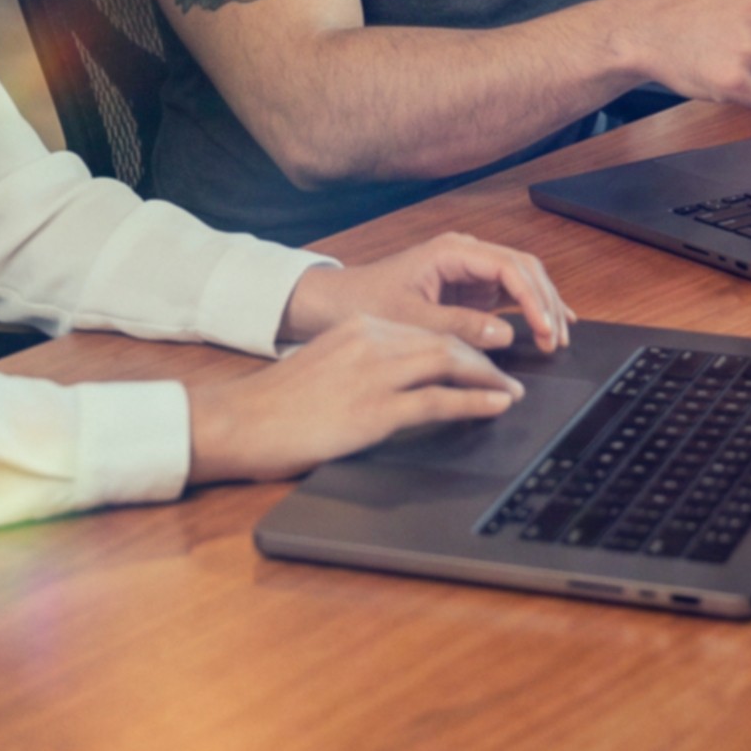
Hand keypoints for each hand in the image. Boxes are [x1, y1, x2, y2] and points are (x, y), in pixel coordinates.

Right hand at [185, 315, 523, 484]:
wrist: (238, 422)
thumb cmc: (277, 405)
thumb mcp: (327, 366)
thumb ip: (364, 362)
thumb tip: (405, 378)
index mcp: (359, 328)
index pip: (426, 329)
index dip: (464, 343)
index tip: (485, 358)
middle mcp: (370, 340)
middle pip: (444, 341)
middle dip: (484, 358)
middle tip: (510, 375)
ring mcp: (373, 374)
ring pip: (448, 363)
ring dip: (488, 377)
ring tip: (511, 392)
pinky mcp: (373, 410)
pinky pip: (437, 402)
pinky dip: (473, 402)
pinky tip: (494, 406)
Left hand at [279, 231, 573, 354]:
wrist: (337, 304)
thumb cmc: (367, 304)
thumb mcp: (410, 320)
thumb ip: (458, 327)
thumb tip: (505, 333)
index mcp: (452, 251)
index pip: (509, 267)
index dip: (534, 298)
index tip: (546, 328)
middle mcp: (466, 254)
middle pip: (523, 269)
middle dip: (546, 301)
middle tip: (558, 340)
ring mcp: (469, 271)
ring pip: (521, 280)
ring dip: (542, 306)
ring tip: (558, 339)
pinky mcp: (468, 290)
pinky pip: (509, 296)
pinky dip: (530, 311)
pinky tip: (549, 326)